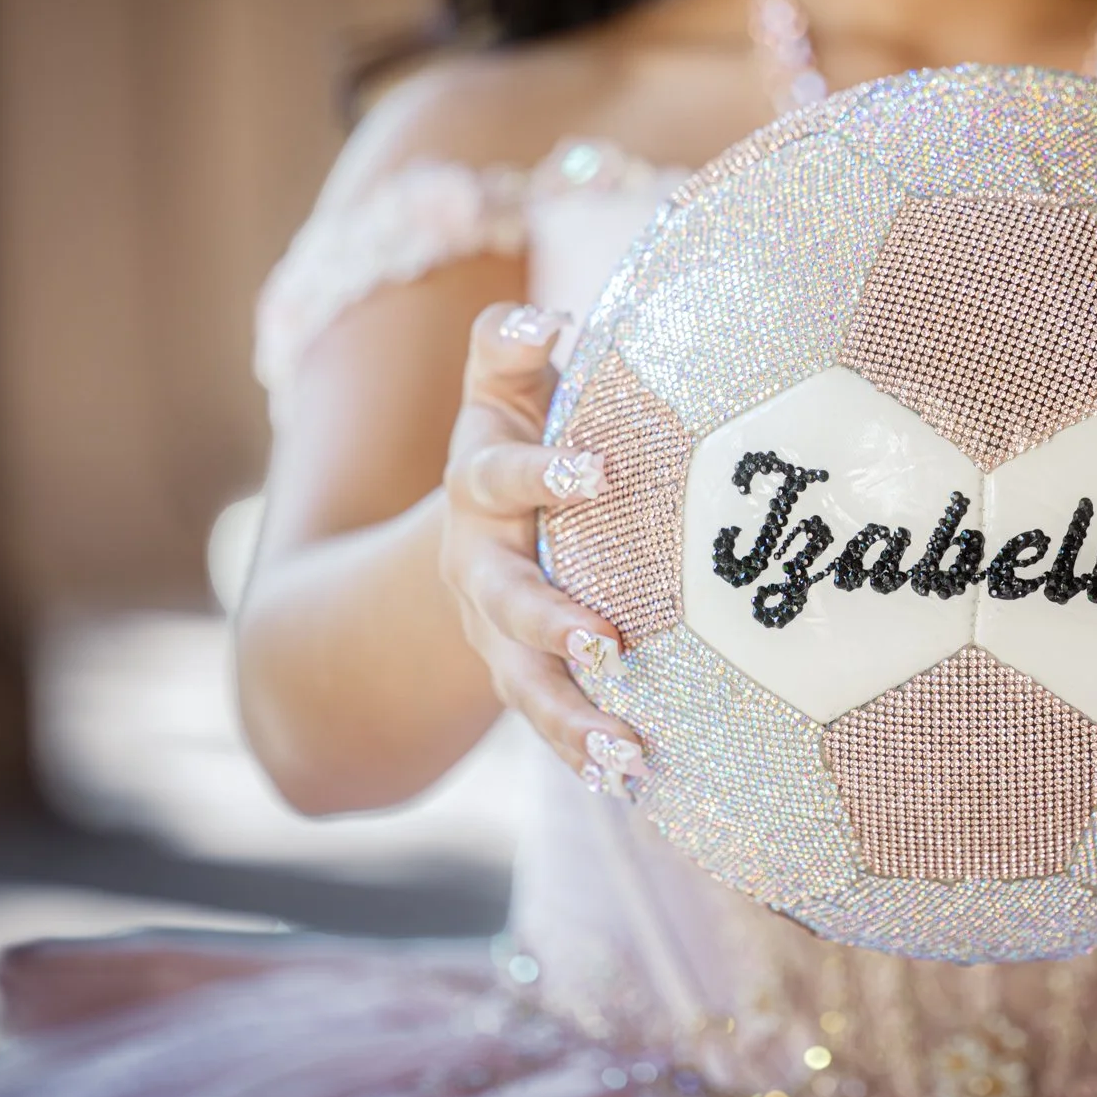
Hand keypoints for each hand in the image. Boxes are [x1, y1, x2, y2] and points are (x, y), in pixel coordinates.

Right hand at [439, 302, 647, 796]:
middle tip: (604, 639)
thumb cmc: (516, 438)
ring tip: (626, 748)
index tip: (599, 469)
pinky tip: (631, 779)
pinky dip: (583, 754)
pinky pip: (549, 724)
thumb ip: (507, 345)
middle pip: (503, 600)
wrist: (466, 532)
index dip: (543, 471)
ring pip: (523, 683)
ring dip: (571, 717)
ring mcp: (494, 635)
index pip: (499, 476)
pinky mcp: (522, 679)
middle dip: (549, 622)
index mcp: (478, 487)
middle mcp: (478, 567)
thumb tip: (541, 317)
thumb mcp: (501, 388)